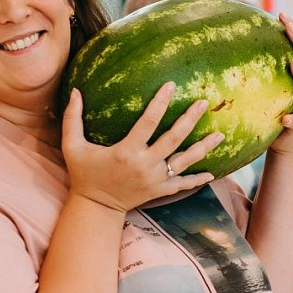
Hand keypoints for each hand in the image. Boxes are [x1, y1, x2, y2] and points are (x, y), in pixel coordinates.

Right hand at [62, 83, 222, 212]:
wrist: (96, 207)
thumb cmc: (84, 173)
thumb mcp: (73, 146)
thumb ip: (73, 118)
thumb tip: (75, 91)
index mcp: (127, 151)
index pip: (149, 122)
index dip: (161, 102)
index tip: (171, 85)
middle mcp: (145, 165)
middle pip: (174, 138)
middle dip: (190, 119)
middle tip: (204, 102)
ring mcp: (155, 179)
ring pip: (185, 161)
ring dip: (203, 147)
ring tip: (219, 133)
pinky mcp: (159, 191)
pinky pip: (182, 185)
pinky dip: (197, 179)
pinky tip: (212, 172)